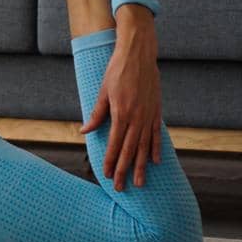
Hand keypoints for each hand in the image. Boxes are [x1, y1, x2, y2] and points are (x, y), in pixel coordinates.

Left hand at [78, 11, 161, 190]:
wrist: (138, 54)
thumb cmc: (117, 70)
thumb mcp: (102, 91)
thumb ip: (96, 114)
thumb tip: (85, 131)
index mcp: (121, 113)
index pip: (115, 144)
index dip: (111, 161)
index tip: (107, 175)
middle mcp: (137, 118)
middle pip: (130, 150)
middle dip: (125, 170)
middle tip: (121, 188)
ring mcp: (149, 115)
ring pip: (145, 147)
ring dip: (142, 166)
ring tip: (140, 183)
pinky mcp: (157, 111)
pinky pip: (157, 134)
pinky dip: (156, 149)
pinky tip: (155, 162)